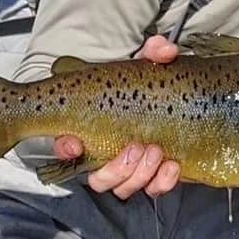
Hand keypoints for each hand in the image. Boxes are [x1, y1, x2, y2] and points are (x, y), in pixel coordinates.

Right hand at [53, 34, 181, 197]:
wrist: (170, 100)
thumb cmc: (143, 86)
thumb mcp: (143, 66)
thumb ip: (152, 54)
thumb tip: (164, 49)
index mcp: (91, 130)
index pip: (66, 147)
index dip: (66, 149)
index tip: (75, 144)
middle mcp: (105, 155)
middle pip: (99, 178)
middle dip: (117, 168)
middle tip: (137, 146)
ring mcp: (129, 169)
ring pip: (123, 188)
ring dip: (139, 175)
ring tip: (156, 152)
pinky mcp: (153, 175)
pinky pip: (152, 189)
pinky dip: (162, 182)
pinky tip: (173, 167)